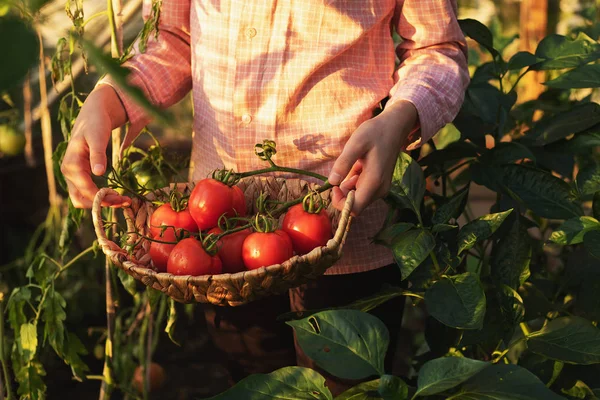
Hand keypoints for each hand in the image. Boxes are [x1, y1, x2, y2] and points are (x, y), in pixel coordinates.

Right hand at [60, 85, 129, 208]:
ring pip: (84, 198)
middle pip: (81, 199)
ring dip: (103, 203)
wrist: (93, 115)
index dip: (102, 197)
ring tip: (124, 200)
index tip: (120, 198)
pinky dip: (102, 197)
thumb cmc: (96, 123)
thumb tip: (98, 173)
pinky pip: (88, 192)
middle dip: (102, 204)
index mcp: (71, 163)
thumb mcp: (98, 136)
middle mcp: (69, 172)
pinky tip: (118, 195)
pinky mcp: (81, 175)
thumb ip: (98, 154)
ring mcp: (73, 175)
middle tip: (125, 201)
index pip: (84, 189)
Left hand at [328, 100, 417, 214]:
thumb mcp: (356, 143)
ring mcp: (381, 188)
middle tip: (341, 170)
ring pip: (358, 197)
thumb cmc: (375, 132)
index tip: (333, 186)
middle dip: (343, 193)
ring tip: (352, 164)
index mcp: (374, 182)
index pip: (354, 209)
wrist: (394, 127)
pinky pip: (362, 190)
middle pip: (355, 204)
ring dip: (348, 186)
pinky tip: (358, 165)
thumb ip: (343, 163)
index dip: (340, 203)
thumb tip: (331, 182)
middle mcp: (379, 189)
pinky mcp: (380, 184)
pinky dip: (355, 181)